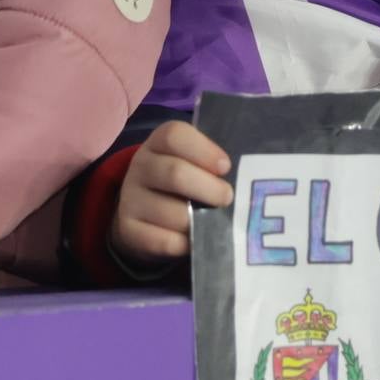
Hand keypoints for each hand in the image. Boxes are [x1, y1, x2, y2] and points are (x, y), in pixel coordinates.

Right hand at [118, 121, 232, 268]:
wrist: (143, 215)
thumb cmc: (183, 184)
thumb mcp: (192, 164)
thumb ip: (213, 163)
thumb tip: (251, 174)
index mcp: (158, 143)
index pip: (174, 135)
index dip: (204, 150)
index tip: (225, 167)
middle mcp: (140, 167)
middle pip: (175, 173)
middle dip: (209, 188)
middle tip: (227, 198)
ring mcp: (130, 199)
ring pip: (172, 213)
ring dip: (200, 221)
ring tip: (212, 223)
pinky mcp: (129, 230)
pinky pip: (163, 241)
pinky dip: (186, 244)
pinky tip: (195, 240)